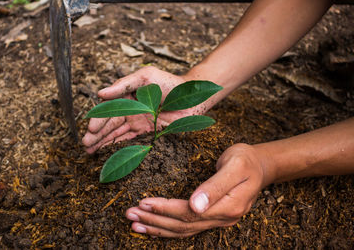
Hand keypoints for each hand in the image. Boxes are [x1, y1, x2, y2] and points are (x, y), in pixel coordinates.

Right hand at [82, 66, 206, 153]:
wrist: (193, 97)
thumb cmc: (169, 82)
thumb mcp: (145, 77)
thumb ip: (123, 85)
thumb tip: (100, 93)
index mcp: (127, 98)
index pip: (109, 110)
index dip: (99, 120)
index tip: (91, 129)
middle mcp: (131, 111)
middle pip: (110, 125)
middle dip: (97, 135)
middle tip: (85, 145)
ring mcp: (139, 123)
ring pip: (117, 134)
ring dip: (103, 143)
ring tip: (90, 151)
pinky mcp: (149, 134)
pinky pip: (131, 142)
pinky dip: (119, 147)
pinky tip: (107, 153)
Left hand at [125, 143, 273, 236]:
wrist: (260, 166)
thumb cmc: (246, 160)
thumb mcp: (235, 165)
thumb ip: (216, 186)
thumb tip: (195, 205)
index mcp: (229, 206)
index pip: (190, 213)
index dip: (166, 209)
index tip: (144, 203)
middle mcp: (223, 218)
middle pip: (183, 225)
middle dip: (155, 220)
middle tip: (130, 213)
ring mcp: (218, 221)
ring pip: (184, 230)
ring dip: (158, 228)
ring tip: (135, 223)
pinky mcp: (213, 218)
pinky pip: (188, 228)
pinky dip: (169, 230)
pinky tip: (153, 228)